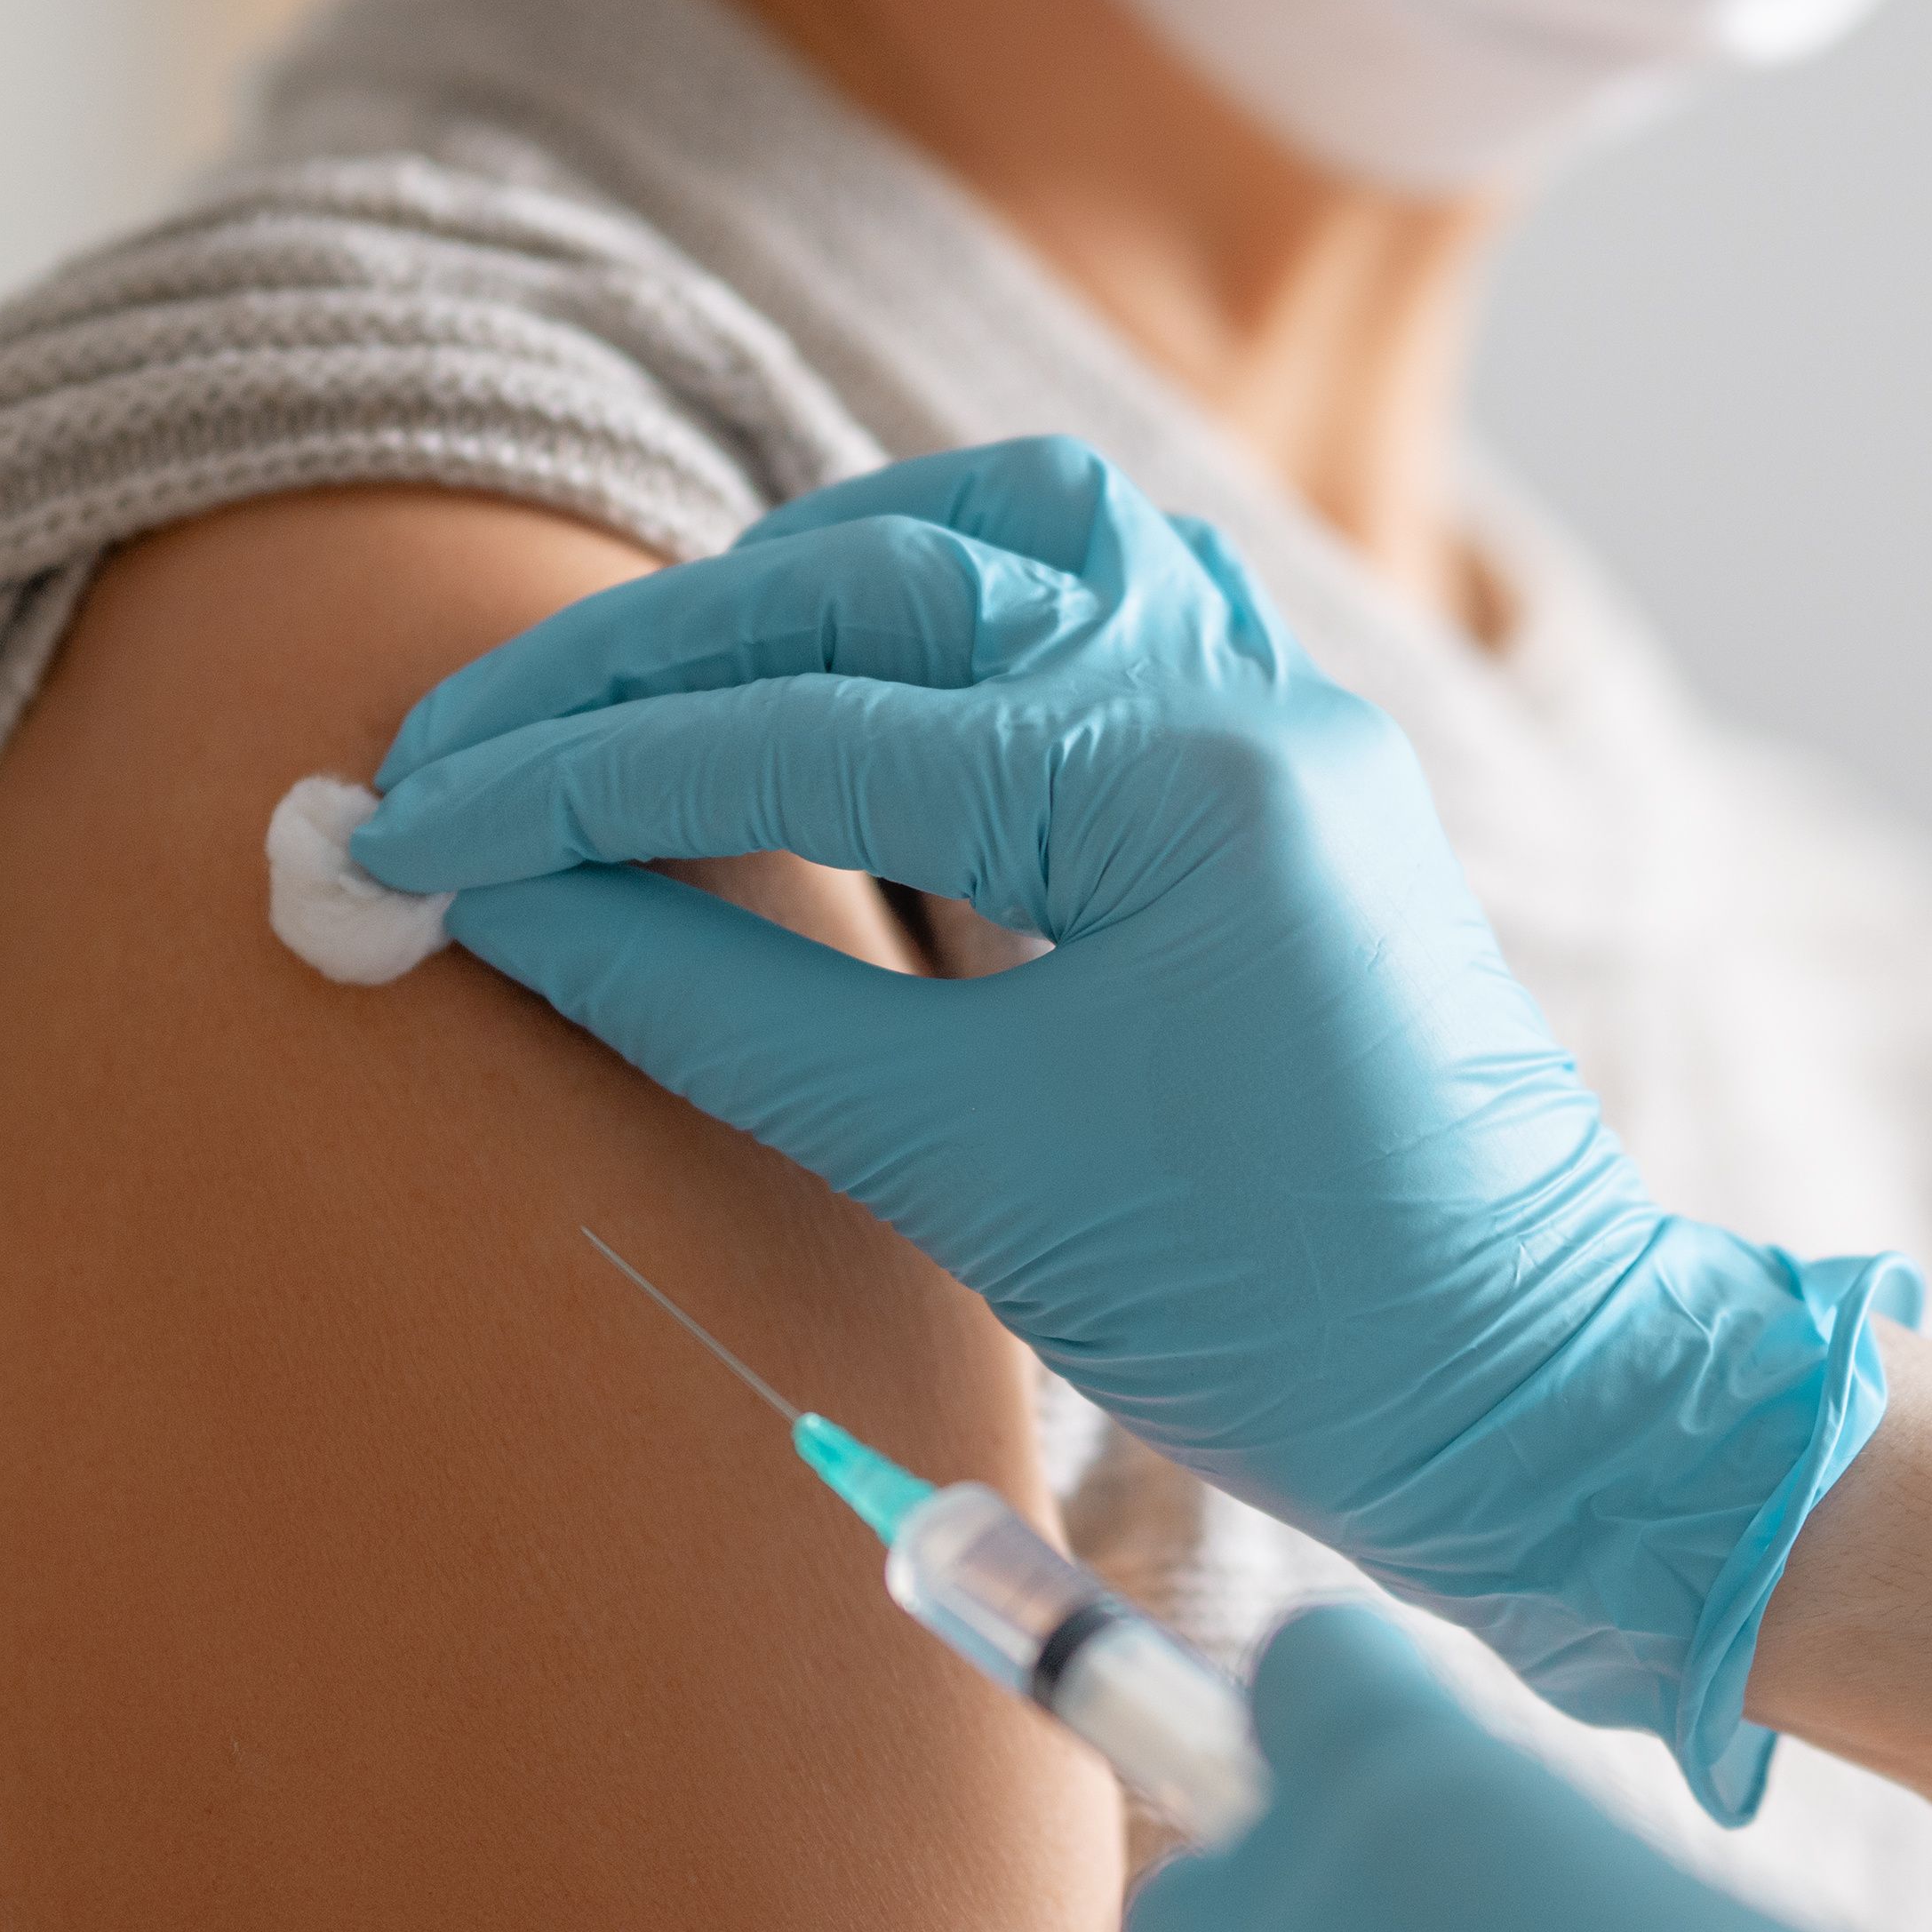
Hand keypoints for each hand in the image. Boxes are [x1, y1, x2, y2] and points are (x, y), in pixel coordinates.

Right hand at [344, 437, 1898, 1815]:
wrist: (1542, 1397)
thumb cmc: (1286, 1314)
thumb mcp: (967, 1169)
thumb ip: (722, 1008)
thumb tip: (493, 900)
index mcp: (1174, 778)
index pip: (797, 727)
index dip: (565, 778)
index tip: (389, 824)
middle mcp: (1235, 691)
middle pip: (877, 581)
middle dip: (640, 663)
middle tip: (452, 751)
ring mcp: (1273, 707)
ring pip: (1001, 534)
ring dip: (799, 583)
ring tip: (636, 688)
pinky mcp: (1277, 761)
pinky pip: (1092, 595)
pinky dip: (937, 605)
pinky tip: (830, 679)